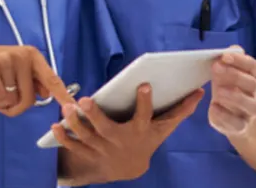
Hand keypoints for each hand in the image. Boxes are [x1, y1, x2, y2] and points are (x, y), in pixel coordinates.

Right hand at [0, 44, 73, 116]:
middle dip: (17, 107)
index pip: (51, 78)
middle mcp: (22, 54)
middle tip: (4, 102)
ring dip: (2, 103)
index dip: (63, 95)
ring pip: (14, 100)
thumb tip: (47, 93)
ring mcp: (6, 59)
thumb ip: (31, 79)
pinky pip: (0, 98)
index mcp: (31, 54)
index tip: (73, 107)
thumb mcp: (13, 69)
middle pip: (30, 98)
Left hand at [53, 84, 203, 181]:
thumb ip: (181, 110)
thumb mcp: (165, 128)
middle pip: (106, 129)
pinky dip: (64, 137)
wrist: (130, 169)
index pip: (145, 116)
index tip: (144, 85)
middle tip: (85, 100)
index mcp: (140, 131)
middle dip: (95, 115)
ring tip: (66, 108)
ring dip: (75, 123)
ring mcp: (103, 148)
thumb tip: (199, 92)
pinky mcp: (89, 153)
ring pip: (86, 136)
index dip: (145, 101)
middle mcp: (120, 141)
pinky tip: (55, 125)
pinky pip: (74, 146)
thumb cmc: (148, 140)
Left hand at [208, 45, 255, 136]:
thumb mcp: (230, 70)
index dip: (243, 61)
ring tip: (217, 90)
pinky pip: (237, 124)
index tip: (224, 55)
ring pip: (252, 106)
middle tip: (215, 68)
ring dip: (234, 96)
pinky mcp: (241, 127)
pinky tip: (213, 106)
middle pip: (254, 85)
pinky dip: (224, 115)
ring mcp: (252, 113)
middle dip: (234, 75)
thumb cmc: (230, 86)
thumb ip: (232, 59)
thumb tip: (233, 49)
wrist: (232, 115)